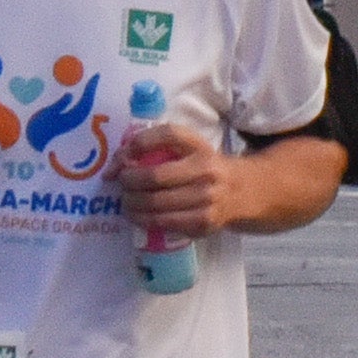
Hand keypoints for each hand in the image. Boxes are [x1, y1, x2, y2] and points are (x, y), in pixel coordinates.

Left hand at [117, 123, 232, 238]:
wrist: (240, 191)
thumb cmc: (203, 166)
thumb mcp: (188, 148)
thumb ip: (155, 147)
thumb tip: (116, 163)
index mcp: (199, 146)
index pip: (167, 135)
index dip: (139, 144)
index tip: (122, 157)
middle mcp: (206, 169)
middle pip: (155, 176)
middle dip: (129, 181)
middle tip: (122, 183)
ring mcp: (207, 198)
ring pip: (156, 203)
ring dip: (132, 203)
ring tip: (126, 201)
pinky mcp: (204, 222)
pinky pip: (165, 223)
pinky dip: (144, 220)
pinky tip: (138, 215)